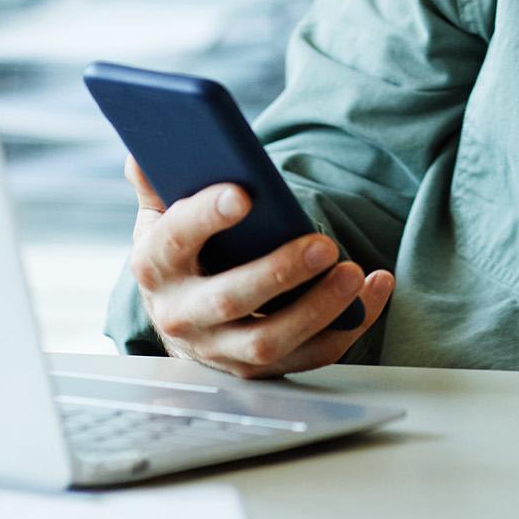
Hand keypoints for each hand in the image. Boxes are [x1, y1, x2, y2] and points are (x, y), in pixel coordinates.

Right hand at [124, 158, 394, 379]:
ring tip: (355, 272)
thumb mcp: (159, 218)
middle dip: (279, 272)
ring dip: (318, 309)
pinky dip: (348, 326)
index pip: (176, 240)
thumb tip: (144, 147)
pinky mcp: (259, 370)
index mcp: (156, 267)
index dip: (206, 216)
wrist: (181, 319)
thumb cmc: (180, 256)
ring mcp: (220, 350)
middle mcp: (182, 315)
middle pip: (230, 299)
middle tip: (323, 244)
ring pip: (270, 341)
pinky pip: (310, 355)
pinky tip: (374, 290)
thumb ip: (157, 183)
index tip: (244, 193)